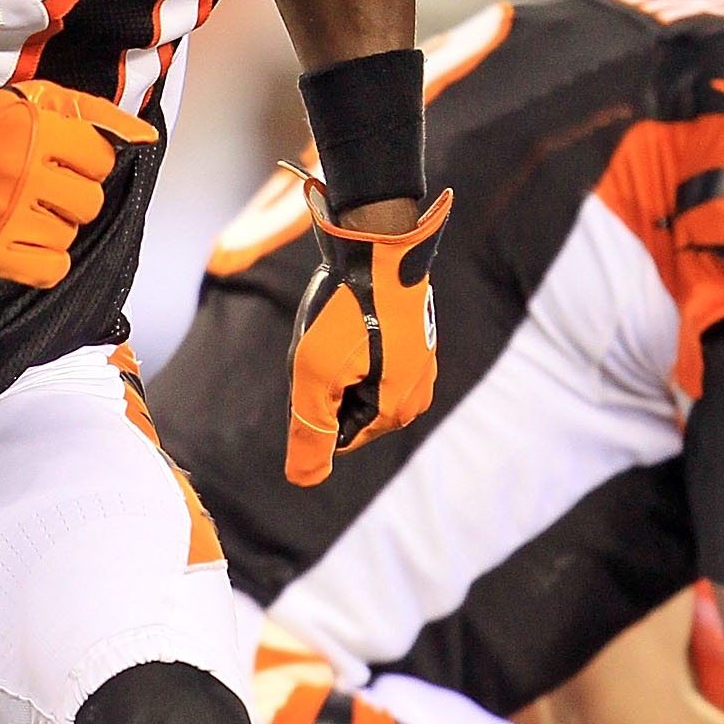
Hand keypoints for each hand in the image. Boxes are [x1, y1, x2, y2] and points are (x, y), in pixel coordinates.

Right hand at [0, 79, 154, 288]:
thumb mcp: (33, 103)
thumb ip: (94, 113)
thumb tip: (145, 136)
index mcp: (33, 133)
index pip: (100, 159)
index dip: (86, 160)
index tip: (64, 159)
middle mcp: (21, 175)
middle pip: (90, 202)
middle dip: (73, 194)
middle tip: (45, 186)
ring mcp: (5, 218)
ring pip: (70, 235)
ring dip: (54, 224)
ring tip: (27, 209)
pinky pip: (50, 270)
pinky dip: (44, 259)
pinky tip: (26, 239)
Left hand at [286, 181, 452, 485]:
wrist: (378, 242)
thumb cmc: (346, 308)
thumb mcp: (313, 374)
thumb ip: (309, 431)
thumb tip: (304, 481)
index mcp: (396, 413)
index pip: (335, 436)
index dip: (314, 401)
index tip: (324, 361)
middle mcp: (417, 396)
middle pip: (346, 411)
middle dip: (328, 382)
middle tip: (331, 340)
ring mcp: (419, 367)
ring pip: (356, 383)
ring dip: (338, 360)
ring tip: (344, 324)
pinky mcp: (414, 340)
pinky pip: (369, 356)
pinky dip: (353, 339)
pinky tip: (354, 313)